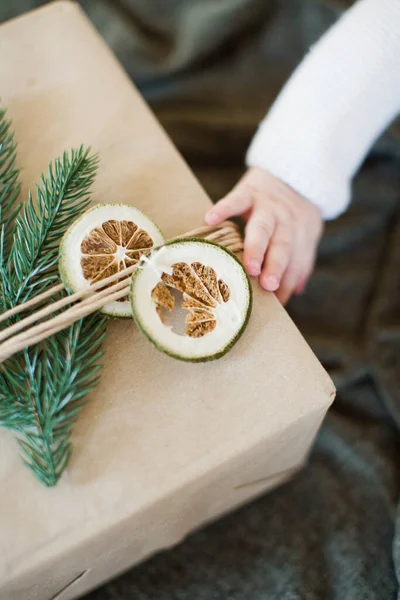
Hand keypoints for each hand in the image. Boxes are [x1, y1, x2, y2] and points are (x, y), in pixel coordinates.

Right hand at [205, 167, 322, 304]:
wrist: (293, 172)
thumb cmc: (293, 214)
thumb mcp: (305, 235)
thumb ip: (299, 262)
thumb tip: (292, 293)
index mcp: (299, 236)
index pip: (295, 263)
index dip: (287, 283)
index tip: (277, 304)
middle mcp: (285, 222)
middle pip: (282, 246)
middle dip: (276, 266)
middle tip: (268, 285)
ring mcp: (267, 206)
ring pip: (262, 227)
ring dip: (256, 247)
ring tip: (249, 266)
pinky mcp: (249, 191)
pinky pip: (235, 200)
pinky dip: (223, 208)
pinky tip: (210, 219)